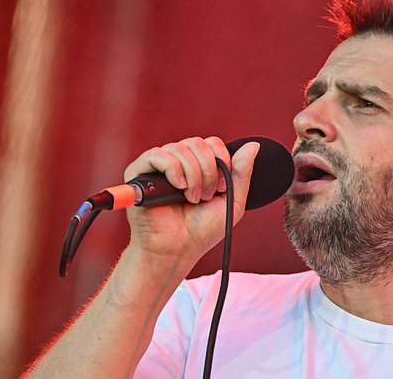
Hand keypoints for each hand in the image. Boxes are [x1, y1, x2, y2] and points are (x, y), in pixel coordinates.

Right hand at [122, 136, 259, 269]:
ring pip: (180, 148)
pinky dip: (173, 169)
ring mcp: (157, 166)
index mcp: (197, 165)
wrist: (178, 249)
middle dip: (209, 170)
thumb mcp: (232, 200)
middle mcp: (178, 161)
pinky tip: (178, 187)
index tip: (222, 188)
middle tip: (207, 196)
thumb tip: (254, 144)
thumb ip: (242, 172)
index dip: (222, 161)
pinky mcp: (138, 173)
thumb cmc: (202, 229)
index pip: (212, 143)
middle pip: (198, 143)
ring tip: (192, 198)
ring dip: (193, 175)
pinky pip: (157, 154)